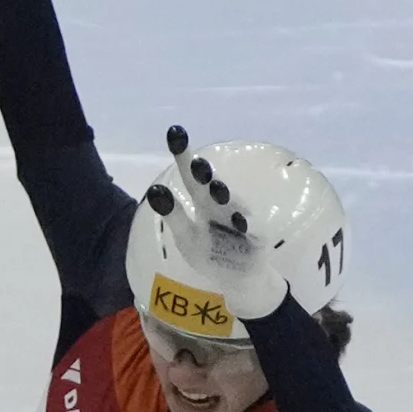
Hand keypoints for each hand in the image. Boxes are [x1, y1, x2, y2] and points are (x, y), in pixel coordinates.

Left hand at [145, 127, 285, 321]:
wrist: (239, 279)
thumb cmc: (210, 252)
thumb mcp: (186, 236)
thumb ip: (173, 215)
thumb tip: (156, 189)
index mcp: (204, 204)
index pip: (191, 178)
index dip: (183, 156)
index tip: (175, 132)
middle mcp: (222, 208)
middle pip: (211, 187)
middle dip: (204, 174)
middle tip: (195, 162)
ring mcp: (240, 222)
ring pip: (231, 206)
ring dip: (224, 197)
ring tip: (215, 187)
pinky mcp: (256, 240)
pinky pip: (251, 232)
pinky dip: (244, 226)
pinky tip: (239, 221)